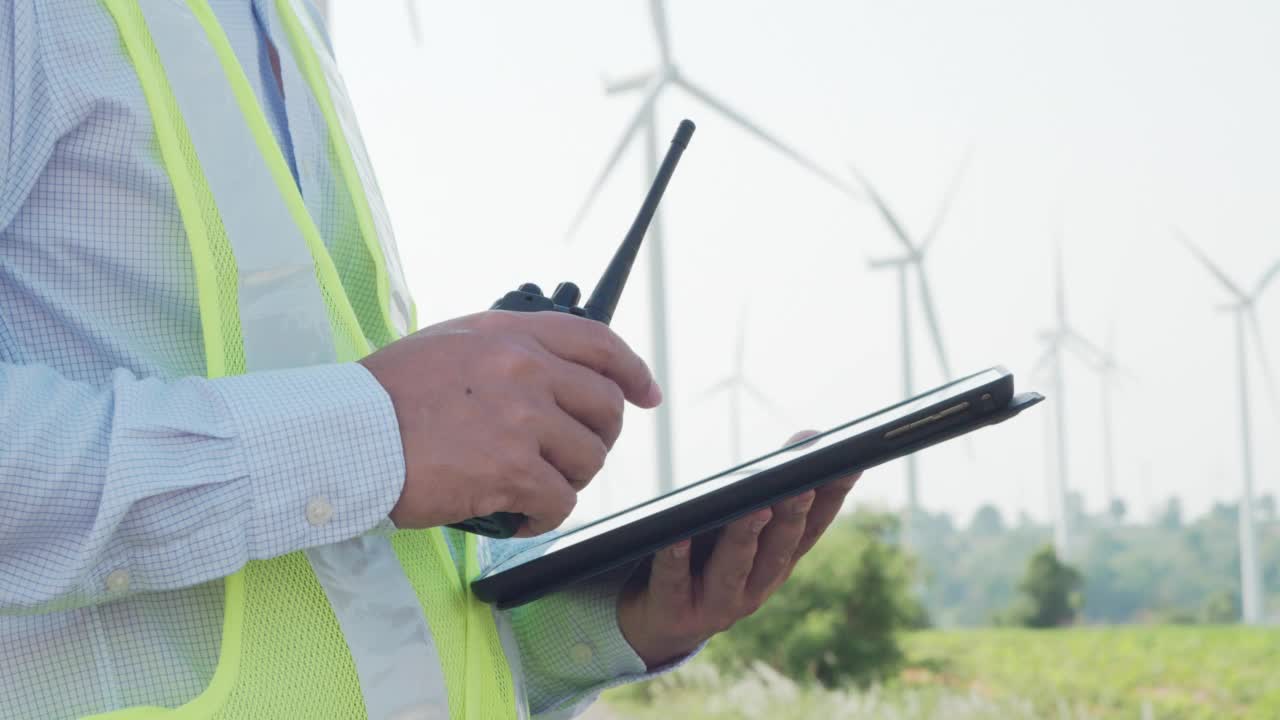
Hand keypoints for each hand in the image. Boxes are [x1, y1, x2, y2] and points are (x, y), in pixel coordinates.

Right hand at [360, 310, 660, 535]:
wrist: (342, 434)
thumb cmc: (384, 397)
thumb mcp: (450, 345)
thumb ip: (504, 352)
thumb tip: (548, 378)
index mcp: (510, 333)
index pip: (599, 343)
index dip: (632, 371)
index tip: (646, 394)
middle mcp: (524, 367)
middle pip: (606, 406)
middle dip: (599, 438)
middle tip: (571, 458)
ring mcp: (521, 417)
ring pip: (588, 458)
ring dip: (568, 481)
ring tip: (533, 490)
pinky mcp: (511, 469)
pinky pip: (560, 501)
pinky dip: (543, 518)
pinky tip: (517, 517)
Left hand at [616, 431, 859, 666]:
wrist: (662, 624)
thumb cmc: (704, 559)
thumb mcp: (739, 526)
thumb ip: (766, 488)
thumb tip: (806, 435)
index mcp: (776, 563)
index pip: (813, 528)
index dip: (832, 498)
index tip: (849, 465)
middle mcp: (756, 587)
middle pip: (778, 548)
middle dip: (792, 516)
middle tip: (801, 486)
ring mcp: (717, 604)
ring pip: (734, 567)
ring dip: (747, 536)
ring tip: (756, 507)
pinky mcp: (675, 612)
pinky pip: (674, 582)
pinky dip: (676, 558)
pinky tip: (677, 536)